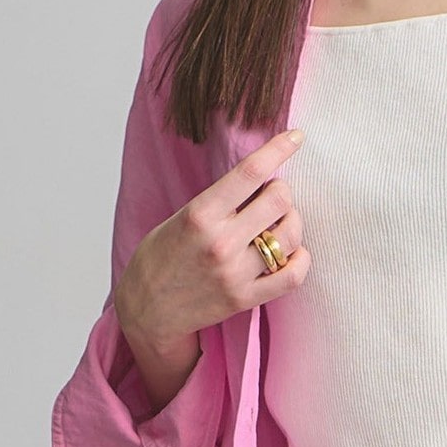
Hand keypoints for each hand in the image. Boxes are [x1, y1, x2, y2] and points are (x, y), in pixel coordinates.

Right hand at [115, 128, 312, 353]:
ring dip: (291, 222)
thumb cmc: (161, 257)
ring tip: (277, 224)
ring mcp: (235, 273)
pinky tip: (291, 252)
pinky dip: (300, 258)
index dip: (279, 149)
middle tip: (271, 196)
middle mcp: (220, 242)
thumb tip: (263, 177)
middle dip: (281, 191)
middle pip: (280, 199)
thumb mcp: (180, 217)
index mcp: (200, 214)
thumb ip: (219, 201)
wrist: (146, 310)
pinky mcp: (246, 298)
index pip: (250, 172)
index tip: (296, 137)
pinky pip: (293, 274)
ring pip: (291, 234)